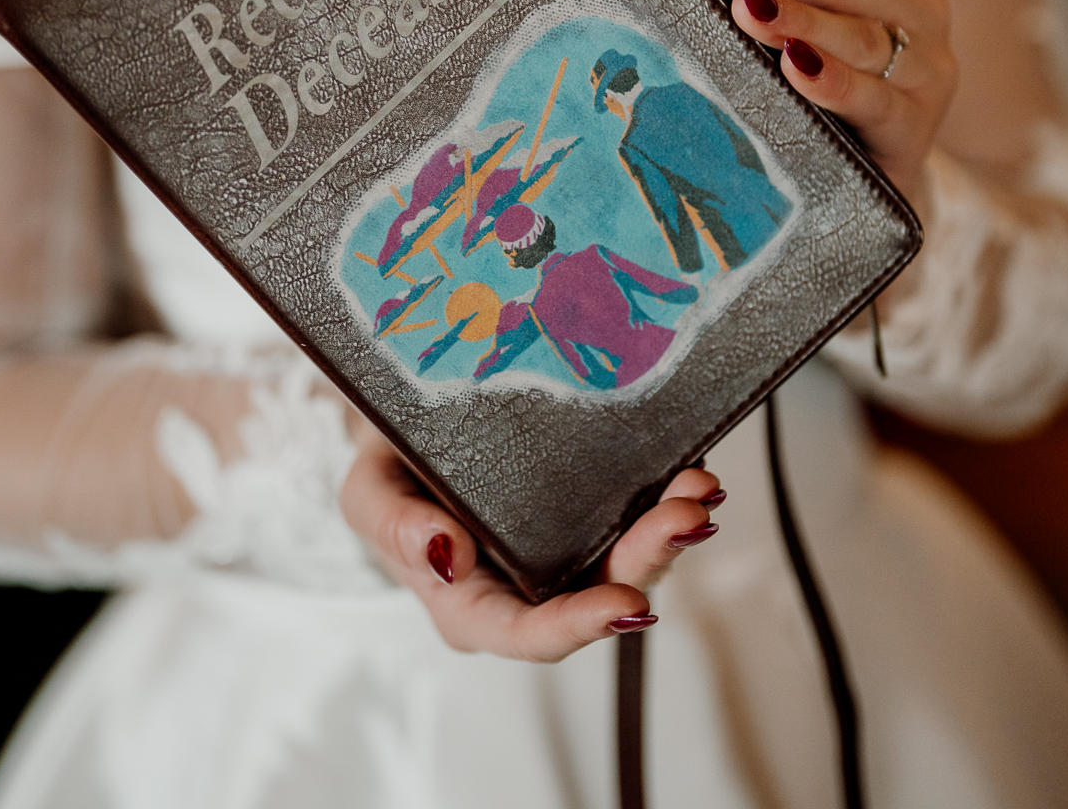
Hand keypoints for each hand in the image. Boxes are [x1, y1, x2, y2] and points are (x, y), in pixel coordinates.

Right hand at [340, 431, 723, 661]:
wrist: (406, 433)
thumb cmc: (387, 476)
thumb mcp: (368, 494)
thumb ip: (394, 527)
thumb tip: (448, 557)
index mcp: (470, 606)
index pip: (529, 634)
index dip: (580, 625)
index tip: (626, 604)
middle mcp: (527, 593)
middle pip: (597, 595)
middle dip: (650, 561)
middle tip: (687, 517)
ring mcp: (564, 556)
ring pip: (627, 558)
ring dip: (669, 530)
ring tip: (699, 488)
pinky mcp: (588, 517)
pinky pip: (634, 517)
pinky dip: (666, 496)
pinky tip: (692, 470)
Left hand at [700, 0, 955, 205]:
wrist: (876, 188)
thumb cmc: (828, 99)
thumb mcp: (809, 38)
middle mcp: (920, 13)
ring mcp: (927, 71)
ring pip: (860, 37)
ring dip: (801, 21)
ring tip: (749, 11)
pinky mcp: (918, 128)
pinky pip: (873, 100)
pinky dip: (834, 82)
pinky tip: (797, 67)